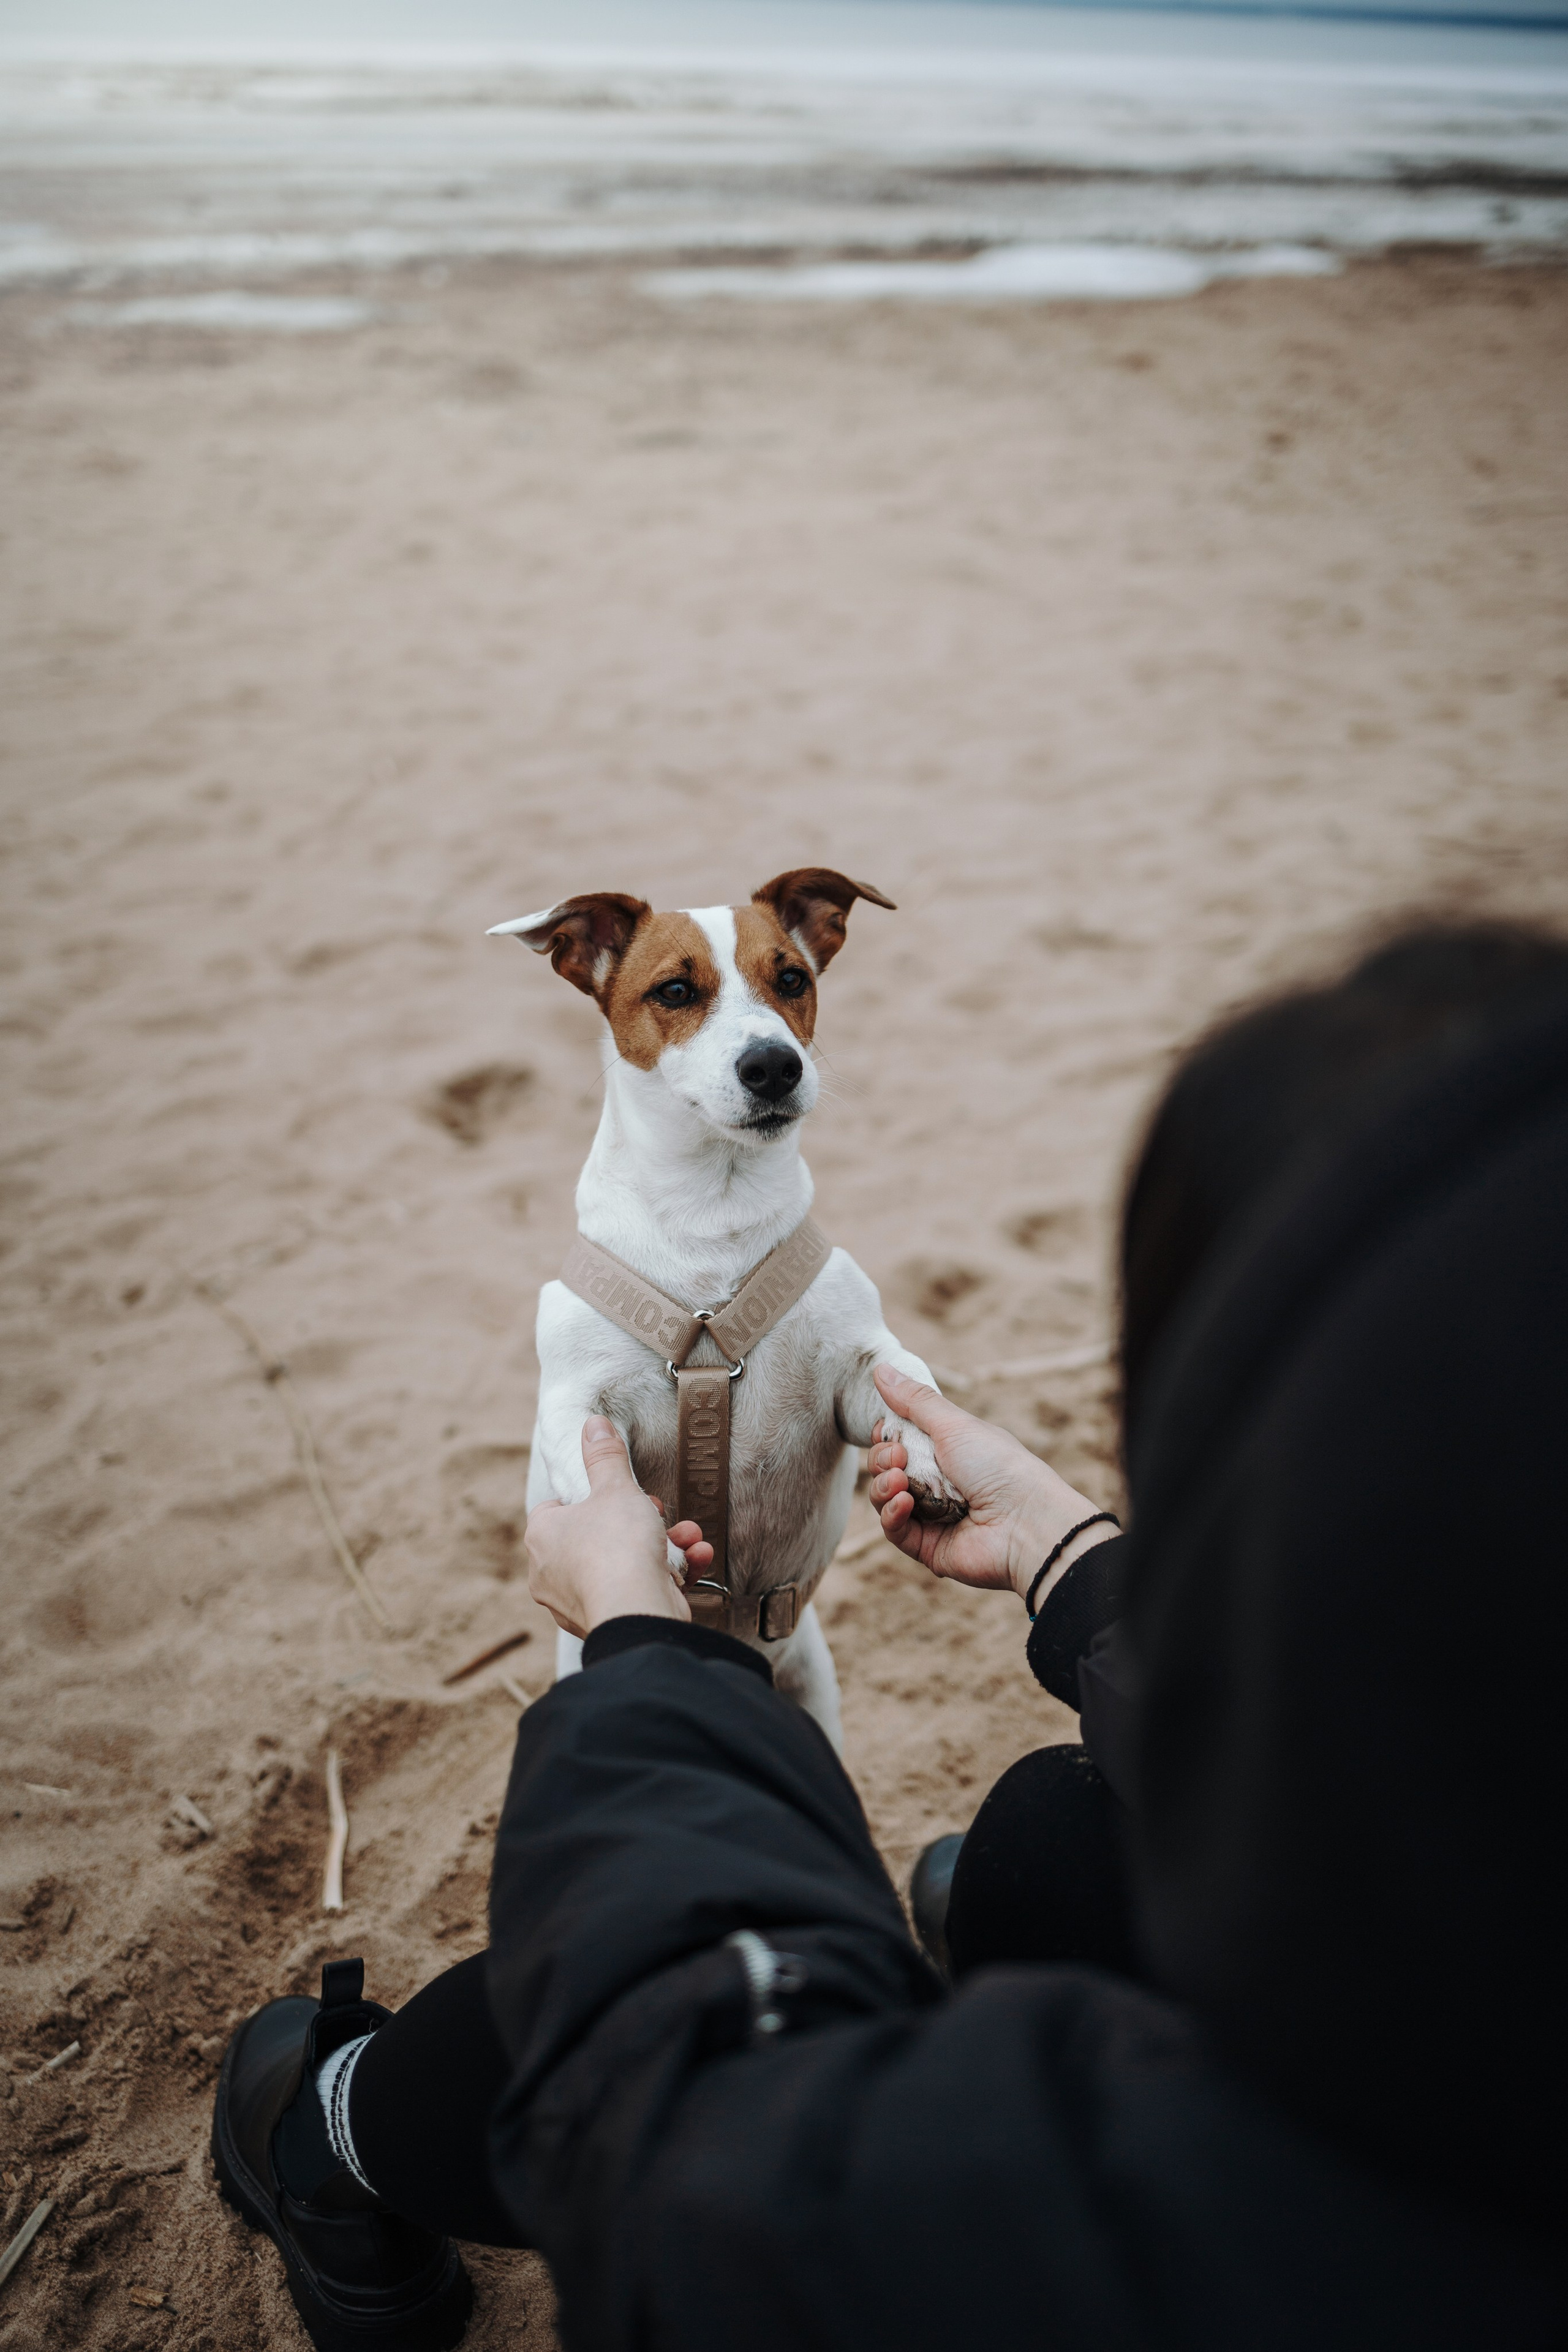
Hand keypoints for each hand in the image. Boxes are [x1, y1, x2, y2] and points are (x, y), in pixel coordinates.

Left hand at [526, 1417, 712, 1638]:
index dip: (593, 1496)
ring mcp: (575, 1601)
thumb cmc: (617, 1547)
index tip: (622, 1493)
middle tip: (657, 1513)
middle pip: (596, 1535)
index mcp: (542, 1536)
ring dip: (662, 1547)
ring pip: (621, 1564)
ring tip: (688, 1537)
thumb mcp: (616, 1488)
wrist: (637, 1612)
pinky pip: (633, 1591)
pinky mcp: (605, 1621)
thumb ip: (605, 1456)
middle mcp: (550, 1572)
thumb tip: (593, 1424)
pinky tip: (694, 1560)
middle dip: (639, 1522)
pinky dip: (665, 1575)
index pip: (559, 1506)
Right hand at [869, 1364, 1115, 1607]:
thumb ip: (914, 1401)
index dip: (886, 1435)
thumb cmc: (998, 1466)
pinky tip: (904, 1503)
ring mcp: (931, 1515)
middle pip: (886, 1468)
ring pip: (884, 1498)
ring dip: (883, 1485)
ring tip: (901, 1481)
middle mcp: (936, 1482)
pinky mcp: (927, 1546)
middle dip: (884, 1458)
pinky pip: (894, 1530)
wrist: (1025, 1522)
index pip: (898, 1440)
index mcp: (946, 1450)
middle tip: (900, 1456)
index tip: (887, 1429)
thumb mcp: (954, 1425)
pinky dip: (892, 1514)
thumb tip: (880, 1367)